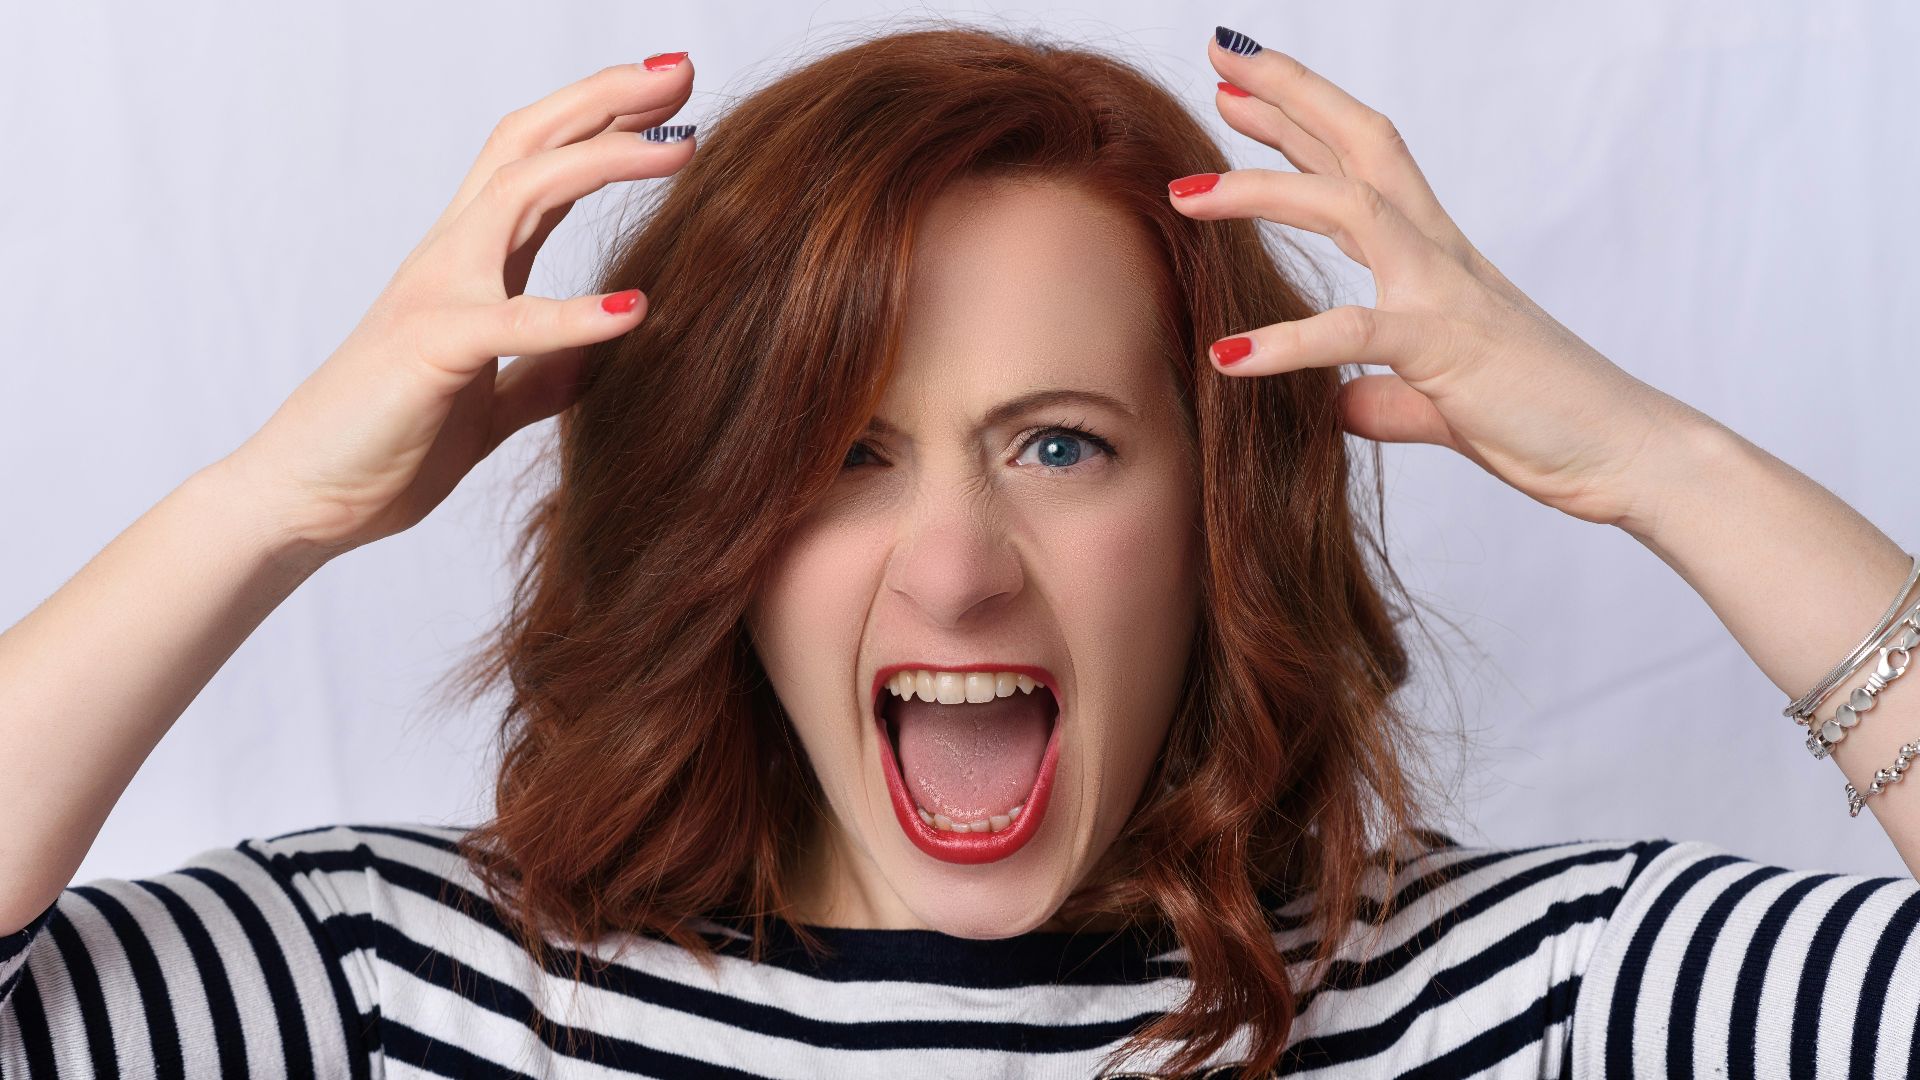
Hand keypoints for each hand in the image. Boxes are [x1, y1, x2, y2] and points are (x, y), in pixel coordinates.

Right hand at [213, 56, 696, 560]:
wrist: (303, 499)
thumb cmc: (384, 444)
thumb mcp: (486, 404)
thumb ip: (540, 375)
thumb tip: (598, 358)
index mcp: (469, 265)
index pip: (540, 164)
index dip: (602, 121)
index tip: (672, 99)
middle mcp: (451, 258)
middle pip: (530, 144)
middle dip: (606, 100)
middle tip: (684, 72)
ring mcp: (436, 294)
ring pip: (521, 192)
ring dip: (605, 162)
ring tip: (683, 154)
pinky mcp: (431, 351)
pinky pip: (510, 323)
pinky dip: (576, 315)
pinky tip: (635, 308)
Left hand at [1172, 28, 1711, 530]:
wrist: (1626, 455)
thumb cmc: (1544, 420)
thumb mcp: (1440, 403)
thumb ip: (1385, 396)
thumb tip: (1342, 405)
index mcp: (1438, 258)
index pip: (1362, 166)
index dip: (1302, 121)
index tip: (1240, 90)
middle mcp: (1441, 255)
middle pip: (1360, 143)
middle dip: (1290, 94)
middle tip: (1219, 56)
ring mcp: (1446, 294)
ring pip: (1350, 205)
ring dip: (1263, 191)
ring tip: (1184, 194)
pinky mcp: (1448, 350)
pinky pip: (1356, 334)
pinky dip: (1288, 342)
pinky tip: (1228, 357)